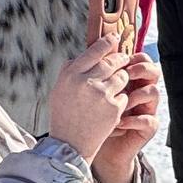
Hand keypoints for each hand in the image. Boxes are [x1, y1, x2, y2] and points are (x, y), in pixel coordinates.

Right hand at [46, 40, 131, 158]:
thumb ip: (70, 70)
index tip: (114, 38)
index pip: (94, 51)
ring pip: (122, 76)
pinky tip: (110, 106)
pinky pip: (124, 95)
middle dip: (120, 59)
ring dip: (121, 80)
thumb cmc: (63, 115)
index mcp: (71, 75)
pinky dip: (120, 99)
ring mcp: (102, 94)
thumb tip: (85, 54)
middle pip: (112, 61)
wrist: (69, 144)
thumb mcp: (58, 89)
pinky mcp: (114, 107)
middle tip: (123, 59)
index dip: (107, 42)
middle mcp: (86, 82)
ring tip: (112, 88)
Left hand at [93, 53, 160, 182]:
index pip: (140, 59)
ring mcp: (146, 108)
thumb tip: (86, 46)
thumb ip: (92, 70)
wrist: (92, 146)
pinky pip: (149, 119)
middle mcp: (141, 91)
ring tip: (120, 102)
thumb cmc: (92, 116)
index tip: (118, 58)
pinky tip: (117, 123)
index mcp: (129, 79)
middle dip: (140, 69)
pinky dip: (133, 120)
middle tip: (126, 73)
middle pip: (153, 71)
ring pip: (154, 92)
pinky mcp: (148, 127)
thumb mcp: (90, 90)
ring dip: (136, 94)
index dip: (133, 55)